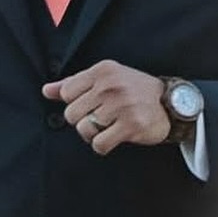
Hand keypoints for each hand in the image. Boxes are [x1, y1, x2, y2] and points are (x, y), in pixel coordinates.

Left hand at [43, 61, 171, 155]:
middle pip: (72, 114)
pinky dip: (103, 146)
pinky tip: (115, 137)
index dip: (75, 104)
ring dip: (94, 134)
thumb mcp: (105, 79)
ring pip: (84, 130)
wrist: (171, 103)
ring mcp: (121, 105)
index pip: (66, 92)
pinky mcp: (131, 125)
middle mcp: (111, 85)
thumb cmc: (133, 91)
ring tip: (109, 126)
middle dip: (83, 121)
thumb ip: (74, 84)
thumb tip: (46, 91)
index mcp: (103, 71)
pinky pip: (99, 144)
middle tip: (102, 118)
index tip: (92, 104)